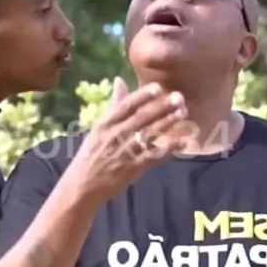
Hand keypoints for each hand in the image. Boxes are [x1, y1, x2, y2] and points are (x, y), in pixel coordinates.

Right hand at [71, 78, 185, 203]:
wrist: (84, 185)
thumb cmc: (91, 154)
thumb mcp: (99, 127)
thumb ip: (113, 105)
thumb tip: (120, 81)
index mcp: (105, 124)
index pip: (125, 106)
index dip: (142, 96)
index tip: (158, 88)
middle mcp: (115, 136)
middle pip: (141, 118)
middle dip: (161, 107)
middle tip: (179, 97)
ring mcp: (125, 152)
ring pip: (149, 135)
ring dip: (167, 123)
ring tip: (182, 113)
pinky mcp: (133, 168)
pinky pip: (154, 156)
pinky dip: (169, 149)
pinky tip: (183, 142)